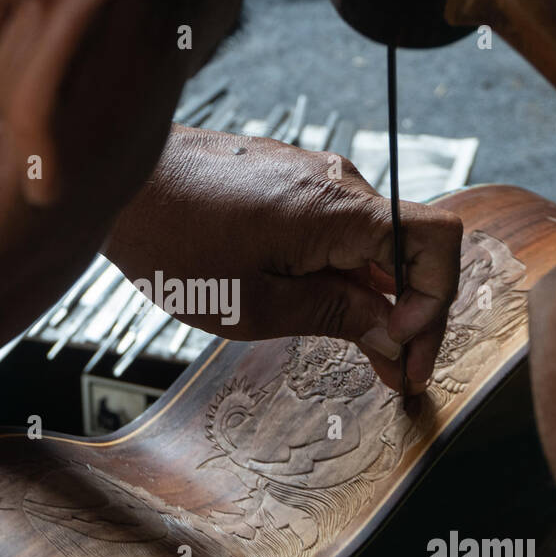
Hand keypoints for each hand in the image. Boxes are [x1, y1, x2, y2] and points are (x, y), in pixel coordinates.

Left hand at [105, 124, 461, 391]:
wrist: (118, 184)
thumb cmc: (171, 241)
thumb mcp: (255, 304)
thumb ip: (334, 317)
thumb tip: (392, 333)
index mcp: (339, 210)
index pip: (437, 245)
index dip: (435, 306)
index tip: (405, 355)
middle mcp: (338, 184)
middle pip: (411, 249)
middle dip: (411, 317)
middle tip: (397, 376)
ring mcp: (315, 180)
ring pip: (376, 244)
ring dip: (377, 300)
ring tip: (367, 355)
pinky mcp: (292, 185)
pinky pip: (340, 232)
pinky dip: (346, 275)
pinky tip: (330, 314)